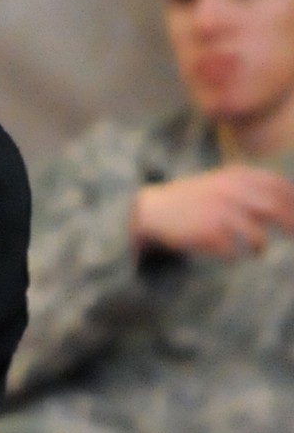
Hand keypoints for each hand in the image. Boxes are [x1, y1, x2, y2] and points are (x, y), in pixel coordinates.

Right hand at [130, 166, 293, 260]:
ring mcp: (220, 212)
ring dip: (260, 246)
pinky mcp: (208, 233)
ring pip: (257, 235)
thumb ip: (250, 187)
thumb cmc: (193, 199)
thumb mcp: (222, 183)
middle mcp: (231, 191)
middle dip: (291, 224)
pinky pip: (233, 251)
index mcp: (237, 176)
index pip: (279, 186)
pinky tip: (232, 256)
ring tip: (258, 251)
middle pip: (274, 209)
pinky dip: (236, 256)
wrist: (154, 209)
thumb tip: (287, 201)